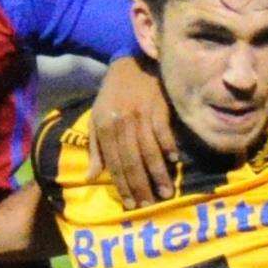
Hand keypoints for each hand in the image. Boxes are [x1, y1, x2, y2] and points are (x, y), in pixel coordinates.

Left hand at [86, 56, 177, 208]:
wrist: (131, 62)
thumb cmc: (113, 95)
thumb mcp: (97, 118)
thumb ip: (96, 149)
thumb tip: (92, 177)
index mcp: (104, 127)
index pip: (113, 163)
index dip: (122, 185)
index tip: (131, 204)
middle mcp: (121, 123)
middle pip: (131, 160)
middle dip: (141, 185)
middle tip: (150, 205)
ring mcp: (140, 114)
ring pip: (148, 150)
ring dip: (158, 174)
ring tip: (166, 192)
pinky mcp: (158, 106)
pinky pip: (163, 131)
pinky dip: (168, 146)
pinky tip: (174, 161)